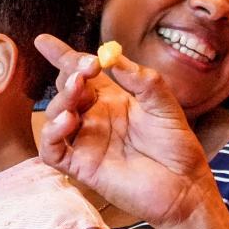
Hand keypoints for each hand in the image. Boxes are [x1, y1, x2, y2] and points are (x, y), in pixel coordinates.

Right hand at [35, 33, 214, 228]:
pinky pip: (53, 150)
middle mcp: (94, 118)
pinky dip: (52, 134)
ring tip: (76, 89)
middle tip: (84, 68)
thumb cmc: (177, 147)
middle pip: (66, 89)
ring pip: (55, 115)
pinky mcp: (81, 166)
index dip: (62, 57)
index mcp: (112, 100)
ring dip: (61, 98)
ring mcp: (86, 142)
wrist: (185, 186)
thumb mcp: (165, 104)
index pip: (81, 73)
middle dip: (69, 73)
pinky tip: (67, 121)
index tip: (44, 41)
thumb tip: (113, 58)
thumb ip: (142, 80)